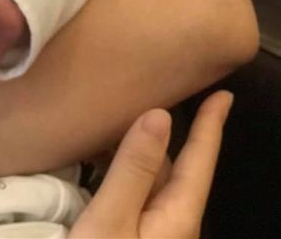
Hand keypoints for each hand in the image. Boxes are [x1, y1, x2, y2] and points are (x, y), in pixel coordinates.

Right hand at [70, 90, 232, 238]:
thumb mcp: (112, 219)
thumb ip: (133, 170)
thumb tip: (159, 115)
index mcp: (177, 216)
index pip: (199, 161)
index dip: (211, 125)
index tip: (223, 94)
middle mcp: (169, 223)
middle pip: (170, 167)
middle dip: (160, 130)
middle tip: (146, 92)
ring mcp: (149, 233)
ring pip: (146, 180)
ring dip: (132, 148)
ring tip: (110, 116)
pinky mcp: (126, 237)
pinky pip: (128, 194)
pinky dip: (116, 168)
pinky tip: (93, 157)